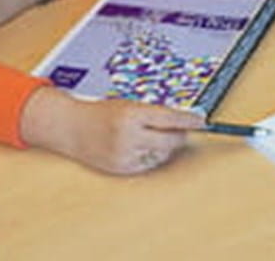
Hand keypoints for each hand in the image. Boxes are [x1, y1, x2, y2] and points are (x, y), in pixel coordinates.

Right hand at [20, 87, 205, 174]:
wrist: (71, 128)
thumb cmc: (102, 113)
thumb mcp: (129, 104)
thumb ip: (154, 114)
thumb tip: (183, 122)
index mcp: (132, 114)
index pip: (170, 118)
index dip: (189, 120)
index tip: (203, 121)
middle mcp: (128, 136)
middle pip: (171, 140)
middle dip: (180, 135)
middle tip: (182, 129)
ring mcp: (124, 155)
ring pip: (162, 154)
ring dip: (163, 146)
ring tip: (145, 135)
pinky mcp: (121, 169)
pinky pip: (148, 164)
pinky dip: (150, 155)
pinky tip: (138, 146)